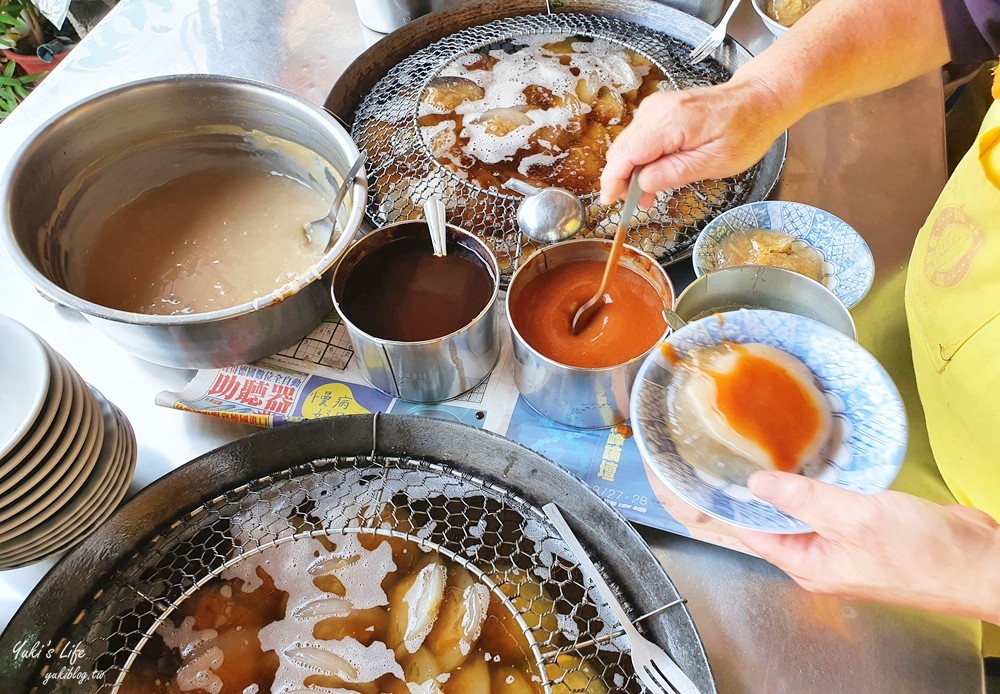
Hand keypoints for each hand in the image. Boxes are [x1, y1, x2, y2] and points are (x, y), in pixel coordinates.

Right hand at [600, 77, 787, 206]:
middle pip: (621, 150)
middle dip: (621, 180)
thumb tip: (642, 183)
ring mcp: (656, 107)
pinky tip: (654, 174)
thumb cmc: (745, 130)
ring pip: (627, 145)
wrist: (758, 98)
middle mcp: (657, 110)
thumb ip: (675, 173)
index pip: (626, 154)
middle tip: (635, 206)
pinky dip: (641, 158)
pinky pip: (639, 138)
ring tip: (648, 195)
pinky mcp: (659, 110)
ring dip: (632, 171)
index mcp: (670, 122)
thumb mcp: (716, 162)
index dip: (612, 181)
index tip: (609, 203)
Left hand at [735, 472, 999, 623]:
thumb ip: (803, 500)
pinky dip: (823, 482)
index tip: (706, 479)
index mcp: (809, 565)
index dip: (728, 507)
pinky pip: (833, 502)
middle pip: (775, 521)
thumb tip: (757, 484)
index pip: (751, 534)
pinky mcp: (868, 526)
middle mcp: (822, 557)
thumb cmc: (924, 557)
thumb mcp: (853, 519)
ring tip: (766, 449)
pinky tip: (815, 459)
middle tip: (736, 453)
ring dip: (792, 482)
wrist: (981, 563)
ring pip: (805, 509)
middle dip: (758, 491)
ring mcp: (845, 543)